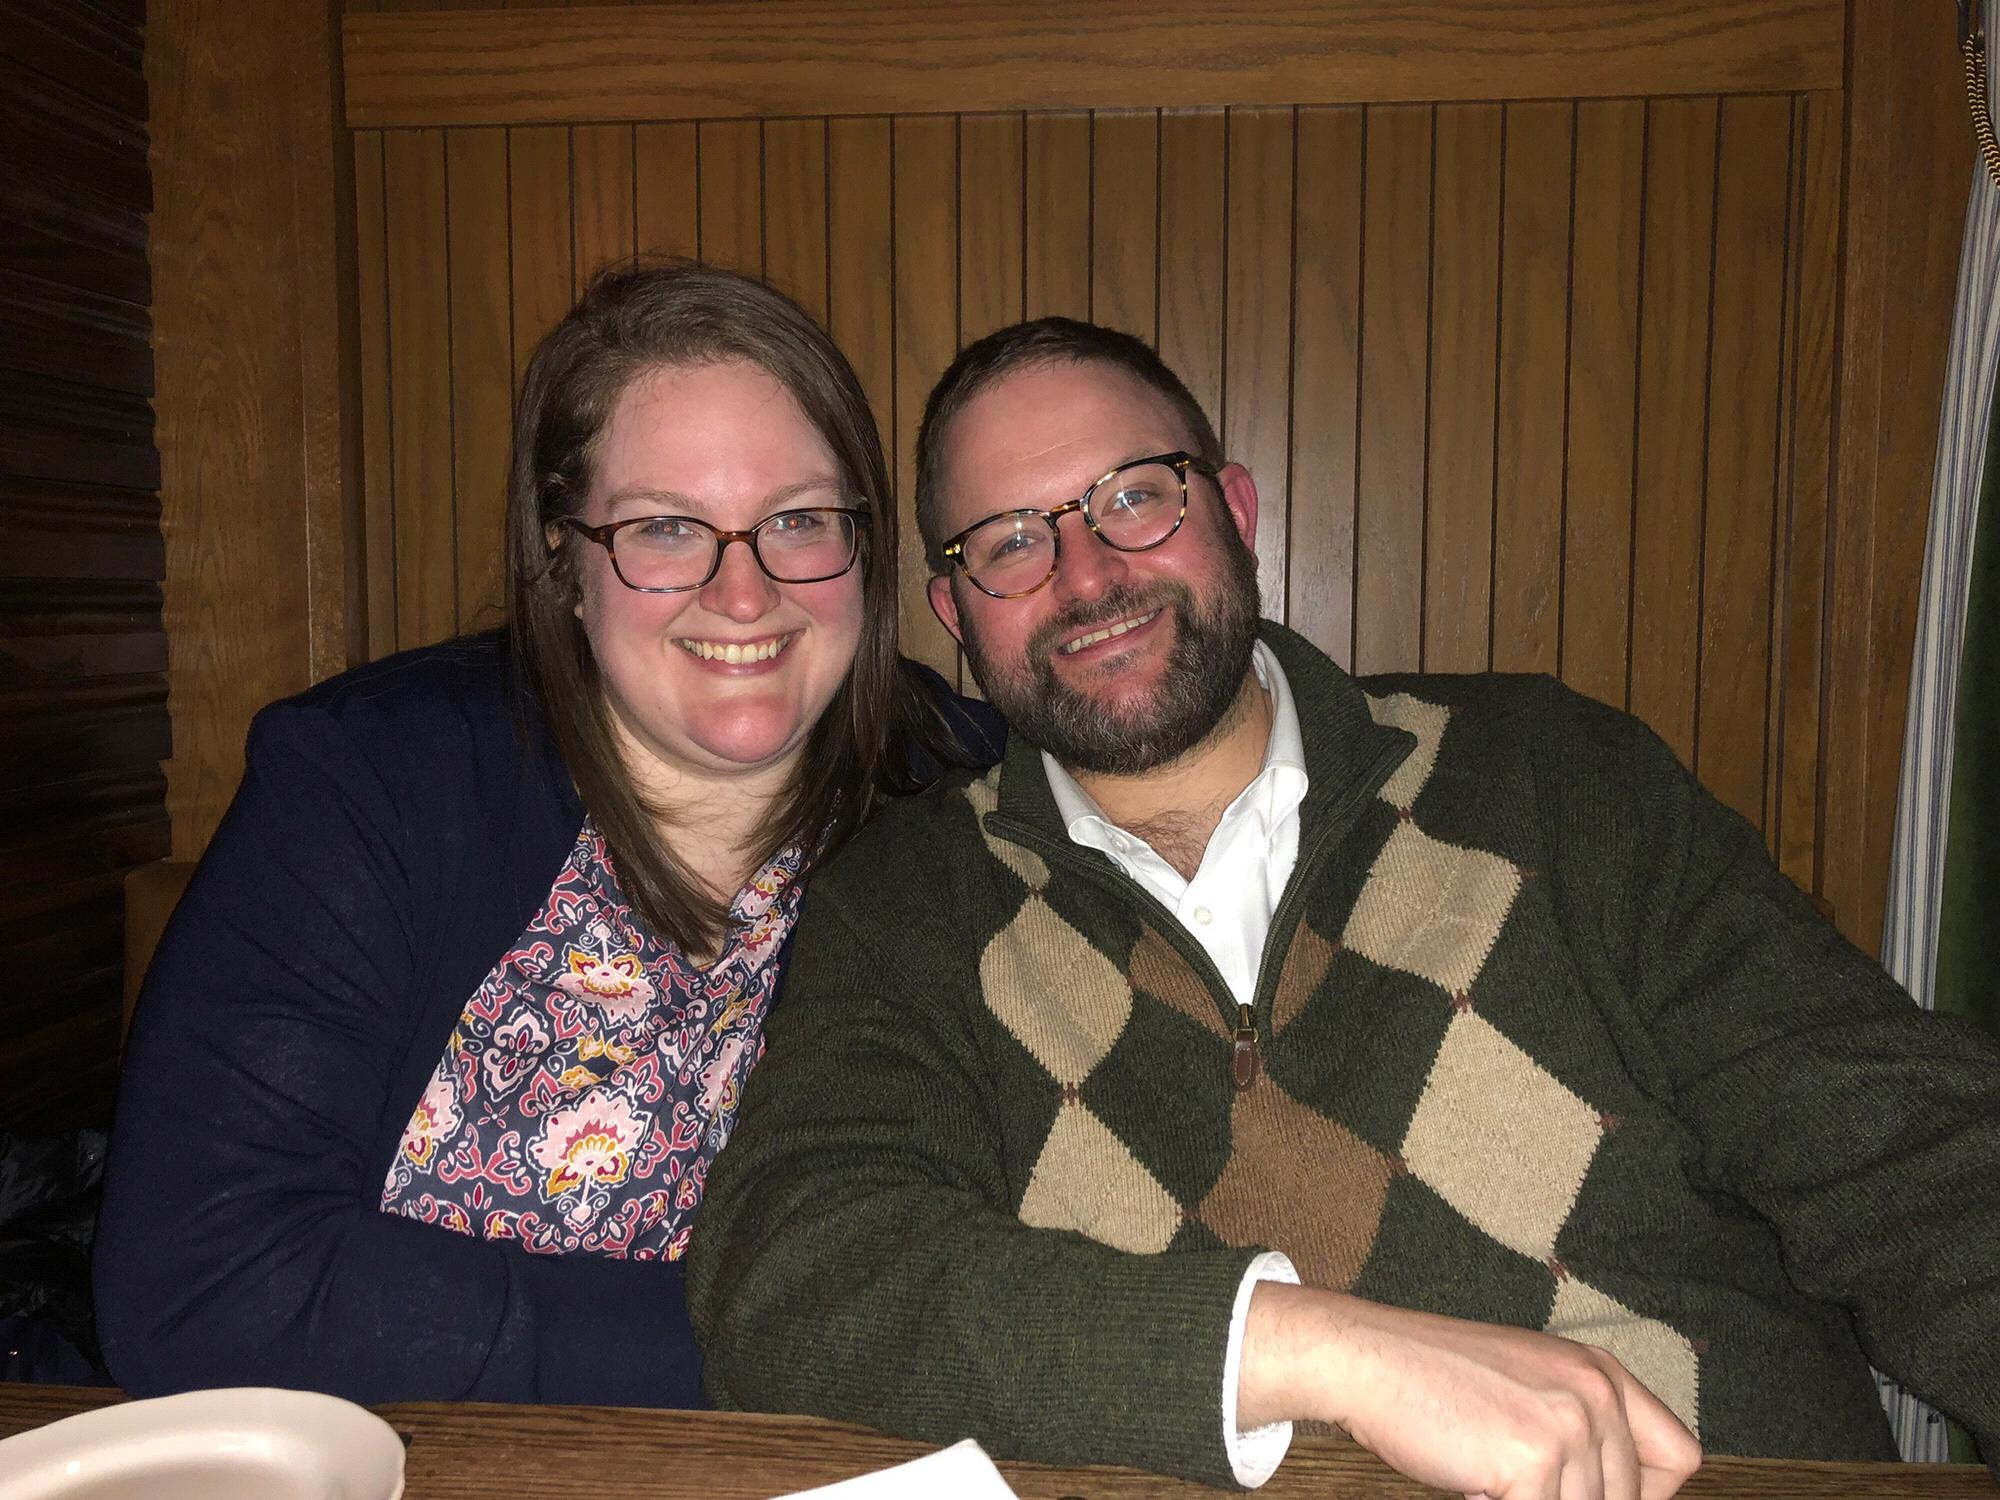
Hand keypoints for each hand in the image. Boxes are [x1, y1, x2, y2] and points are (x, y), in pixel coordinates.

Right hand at [1242, 1283, 1701, 1499]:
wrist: (1366, 1358)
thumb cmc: (1433, 1378)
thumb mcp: (1528, 1385)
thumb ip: (1580, 1427)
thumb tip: (1607, 1491)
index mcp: (1601, 1373)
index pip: (1678, 1459)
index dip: (1639, 1493)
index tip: (1589, 1492)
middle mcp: (1597, 1393)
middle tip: (1509, 1479)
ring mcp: (1569, 1424)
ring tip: (1487, 1476)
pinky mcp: (1534, 1458)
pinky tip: (1472, 1484)